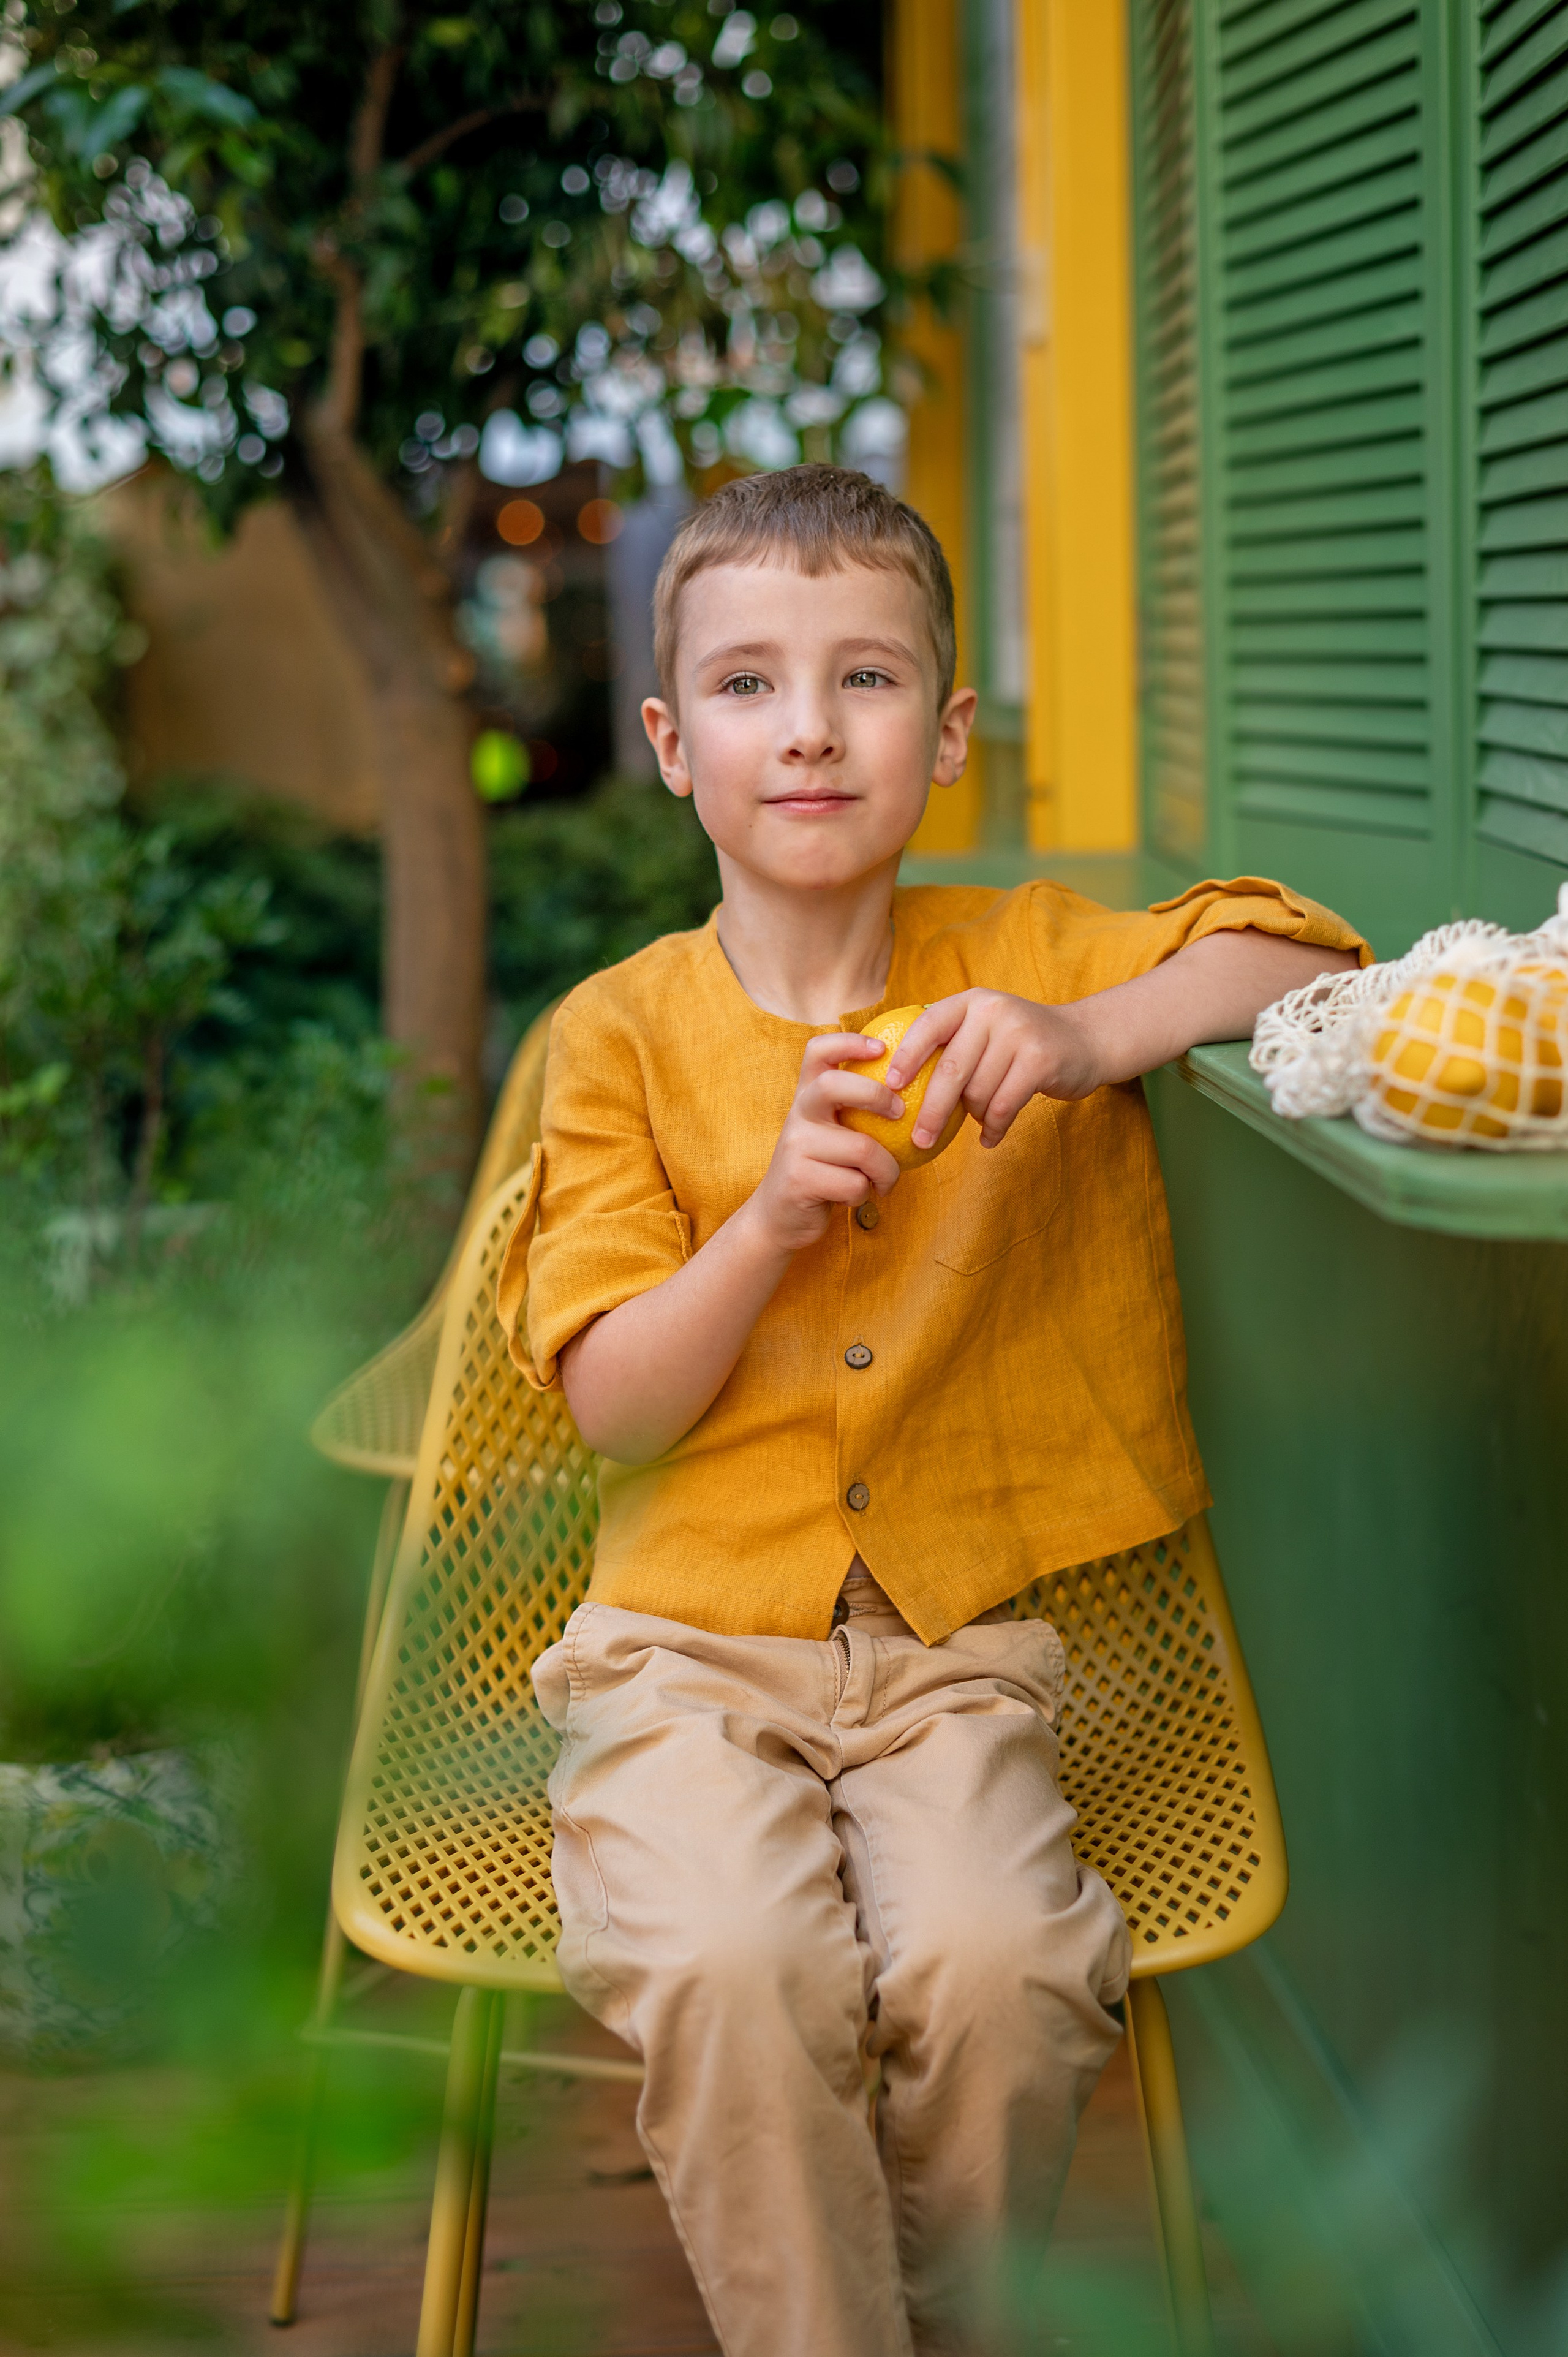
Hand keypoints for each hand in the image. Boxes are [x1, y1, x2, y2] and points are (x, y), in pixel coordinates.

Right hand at [748, 1033, 903, 1250]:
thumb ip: (855, 1112)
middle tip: (901, 1111)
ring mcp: (795, 1147)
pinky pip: (855, 1183)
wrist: (778, 1218)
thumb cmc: (821, 1170)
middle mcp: (797, 1115)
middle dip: (877, 1095)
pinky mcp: (800, 1180)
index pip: (818, 1052)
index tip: (881, 1047)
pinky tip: (858, 1197)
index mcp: (806, 1097)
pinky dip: (866, 1194)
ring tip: (884, 1180)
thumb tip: (916, 1088)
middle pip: (833, 1086)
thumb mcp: (831, 1134)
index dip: (848, 1042)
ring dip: (886, 1170)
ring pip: (862, 1149)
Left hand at [884, 990, 1101, 1151]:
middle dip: (931, 1111)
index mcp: (970, 1001)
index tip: (891, 1087)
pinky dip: (994, 1127)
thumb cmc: (1021, 1043)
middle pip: (950, 1069)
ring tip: (980, 1119)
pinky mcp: (1041, 1059)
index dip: (906, 1056)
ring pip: (978, 1092)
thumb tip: (894, 1083)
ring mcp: (1019, 1033)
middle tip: (919, 1140)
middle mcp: (993, 1010)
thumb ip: (951, 1043)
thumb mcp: (986, 1028)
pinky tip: (990, 1139)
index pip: (928, 1025)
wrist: (1086, 1039)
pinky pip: (1004, 1105)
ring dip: (974, 1116)